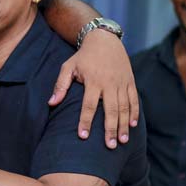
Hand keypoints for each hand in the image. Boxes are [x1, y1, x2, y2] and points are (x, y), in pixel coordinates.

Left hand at [48, 29, 139, 148]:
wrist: (104, 40)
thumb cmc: (83, 56)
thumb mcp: (68, 67)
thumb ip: (60, 86)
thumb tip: (51, 103)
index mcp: (93, 81)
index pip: (88, 105)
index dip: (86, 121)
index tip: (83, 136)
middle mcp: (109, 83)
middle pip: (111, 110)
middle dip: (110, 129)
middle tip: (109, 146)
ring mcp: (122, 83)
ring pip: (125, 107)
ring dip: (124, 125)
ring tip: (122, 141)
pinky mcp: (130, 82)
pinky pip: (134, 100)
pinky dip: (134, 113)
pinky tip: (133, 126)